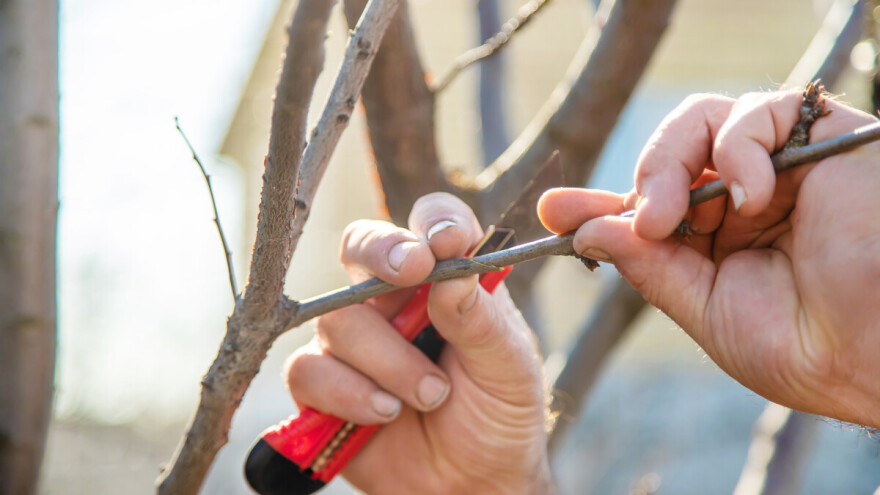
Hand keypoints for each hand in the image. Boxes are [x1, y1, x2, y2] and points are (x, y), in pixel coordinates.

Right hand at [284, 193, 551, 494]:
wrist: (472, 485)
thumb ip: (481, 320)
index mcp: (445, 282)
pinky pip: (309, 371)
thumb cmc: (498, 416)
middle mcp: (393, 301)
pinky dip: (349, 394)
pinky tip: (385, 414)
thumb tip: (451, 271)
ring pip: (340, 320)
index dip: (433, 223)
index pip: (431, 227)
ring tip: (430, 396)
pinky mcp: (323, 385)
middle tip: (411, 273)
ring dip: (389, 360)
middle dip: (382, 254)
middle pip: (363, 246)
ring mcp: (355, 341)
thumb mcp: (509, 368)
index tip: (446, 243)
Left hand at [538, 91, 879, 428]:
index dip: (600, 206)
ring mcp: (780, 166)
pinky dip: (737, 148)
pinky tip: (750, 197)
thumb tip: (584, 232)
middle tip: (640, 219)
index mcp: (719, 239)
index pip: (648, 205)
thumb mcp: (705, 309)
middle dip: (640, 181)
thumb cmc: (806, 347)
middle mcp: (744, 198)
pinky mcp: (820, 138)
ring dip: (671, 161)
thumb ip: (648, 265)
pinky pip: (758, 112)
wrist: (879, 355)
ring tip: (674, 213)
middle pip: (668, 156)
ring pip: (702, 121)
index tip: (554, 211)